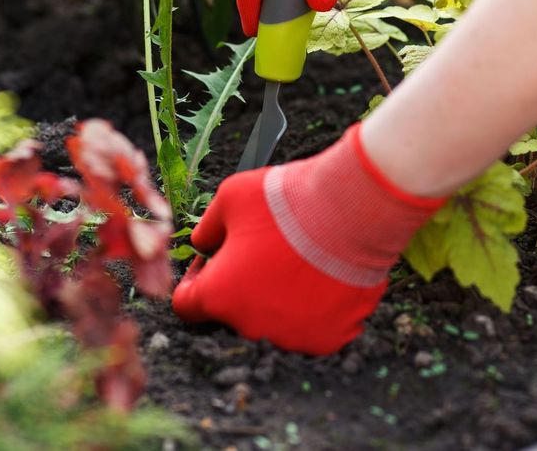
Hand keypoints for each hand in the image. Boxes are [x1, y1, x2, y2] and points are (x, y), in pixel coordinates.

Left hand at [171, 124, 444, 354]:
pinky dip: (314, 307)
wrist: (350, 211)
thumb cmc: (286, 202)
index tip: (216, 258)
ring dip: (278, 298)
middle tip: (264, 252)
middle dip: (241, 285)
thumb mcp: (228, 199)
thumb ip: (206, 228)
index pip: (187, 304)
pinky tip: (321, 276)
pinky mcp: (329, 338)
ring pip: (275, 321)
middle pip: (235, 312)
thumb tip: (202, 244)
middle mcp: (250, 327)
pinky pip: (313, 327)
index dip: (197, 277)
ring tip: (297, 260)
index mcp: (217, 297)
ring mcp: (292, 337)